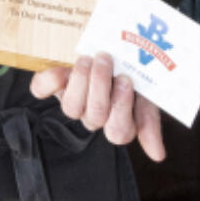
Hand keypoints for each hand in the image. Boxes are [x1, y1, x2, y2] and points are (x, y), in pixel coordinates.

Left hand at [29, 55, 164, 160]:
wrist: (109, 43)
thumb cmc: (130, 71)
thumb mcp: (146, 93)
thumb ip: (149, 121)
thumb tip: (157, 157)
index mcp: (118, 122)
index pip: (119, 132)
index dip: (121, 107)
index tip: (127, 79)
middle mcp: (94, 116)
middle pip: (95, 116)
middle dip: (101, 85)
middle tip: (106, 59)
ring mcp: (72, 101)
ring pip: (71, 107)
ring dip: (80, 80)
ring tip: (88, 58)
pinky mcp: (50, 86)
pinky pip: (42, 90)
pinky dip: (49, 80)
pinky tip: (61, 70)